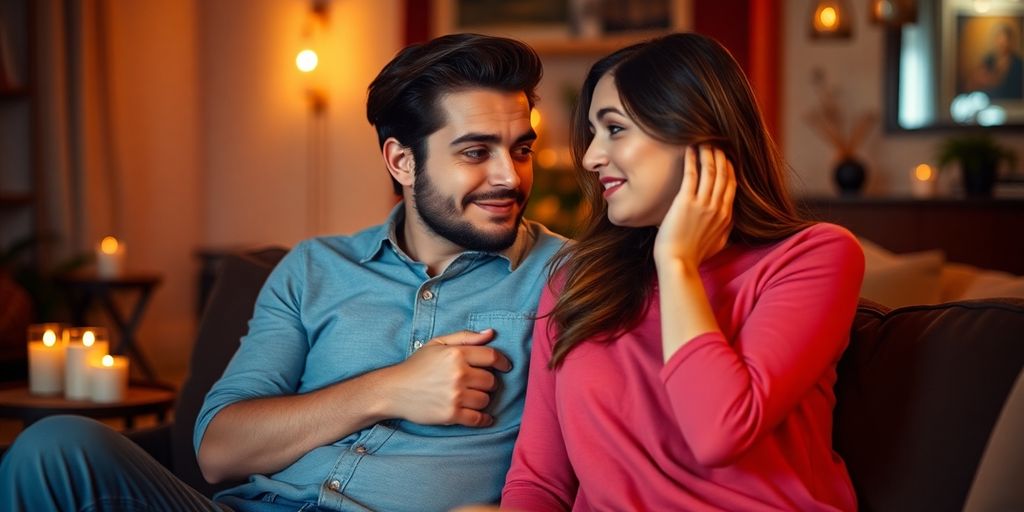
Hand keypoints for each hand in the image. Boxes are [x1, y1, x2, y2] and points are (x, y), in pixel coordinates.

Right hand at [381, 329, 510, 426]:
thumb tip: (491, 333)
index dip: (502, 362)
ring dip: (482, 399)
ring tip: (471, 397)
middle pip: (491, 381)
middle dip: (488, 382)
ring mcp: (455, 395)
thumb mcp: (438, 343)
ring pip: (486, 400)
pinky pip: (478, 419)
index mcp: (456, 354)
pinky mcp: (451, 415)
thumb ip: (465, 337)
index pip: (492, 357)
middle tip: (479, 383)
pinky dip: (484, 419)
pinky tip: (484, 417)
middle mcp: (458, 374)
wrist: (394, 390)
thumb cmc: (417, 365)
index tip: (505, 367)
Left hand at [653, 144, 735, 268]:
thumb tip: (727, 222)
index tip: (726, 158)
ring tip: (704, 141)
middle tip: (716, 143)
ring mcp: (702, 204)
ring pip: (710, 171)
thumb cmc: (694, 257)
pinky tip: (690, 149)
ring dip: (708, 153)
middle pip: (723, 175)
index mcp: (725, 216)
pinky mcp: (686, 202)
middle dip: (721, 156)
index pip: (731, 186)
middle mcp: (717, 207)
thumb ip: (725, 229)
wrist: (679, 263)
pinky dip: (691, 160)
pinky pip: (691, 175)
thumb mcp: (718, 243)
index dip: (729, 169)